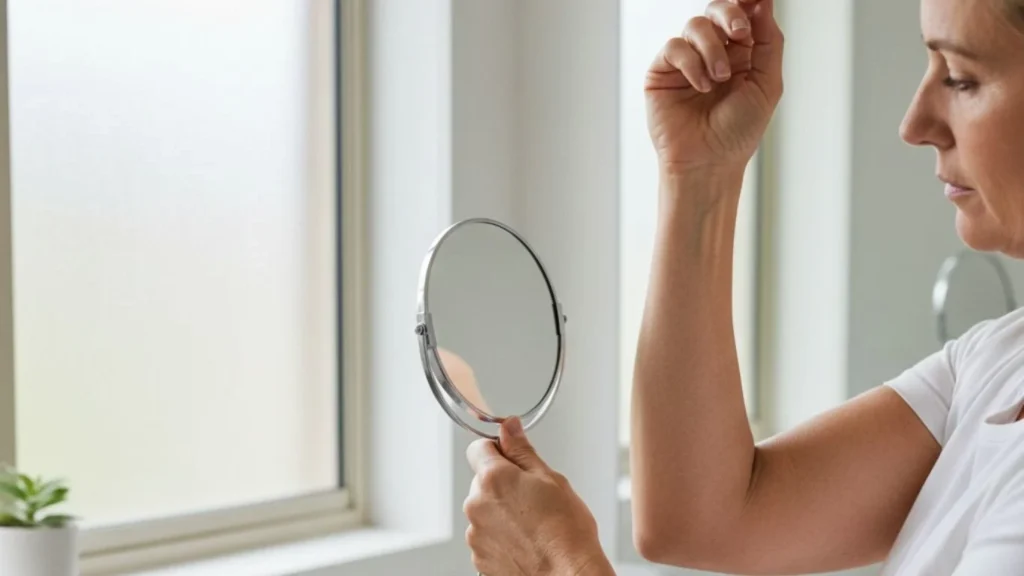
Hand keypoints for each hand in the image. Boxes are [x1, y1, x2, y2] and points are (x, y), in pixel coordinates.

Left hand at [464, 418, 609, 575]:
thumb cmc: (566, 531)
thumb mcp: (550, 479)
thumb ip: (522, 450)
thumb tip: (509, 427)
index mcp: (492, 478)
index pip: (479, 448)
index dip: (498, 450)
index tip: (513, 458)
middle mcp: (476, 505)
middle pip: (483, 481)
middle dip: (503, 484)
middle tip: (534, 496)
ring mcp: (476, 534)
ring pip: (485, 510)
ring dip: (502, 512)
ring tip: (533, 524)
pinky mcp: (480, 558)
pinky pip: (487, 536)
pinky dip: (502, 536)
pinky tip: (526, 541)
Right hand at [646, 0, 783, 175]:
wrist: (709, 162)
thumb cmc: (738, 132)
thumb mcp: (767, 84)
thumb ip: (769, 41)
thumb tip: (764, 2)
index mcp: (742, 54)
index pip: (744, 14)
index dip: (748, 2)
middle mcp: (713, 53)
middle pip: (717, 10)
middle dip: (730, 14)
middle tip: (739, 33)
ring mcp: (687, 62)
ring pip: (696, 25)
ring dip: (711, 50)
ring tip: (719, 79)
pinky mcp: (662, 72)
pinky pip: (674, 48)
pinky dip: (691, 63)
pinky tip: (701, 86)